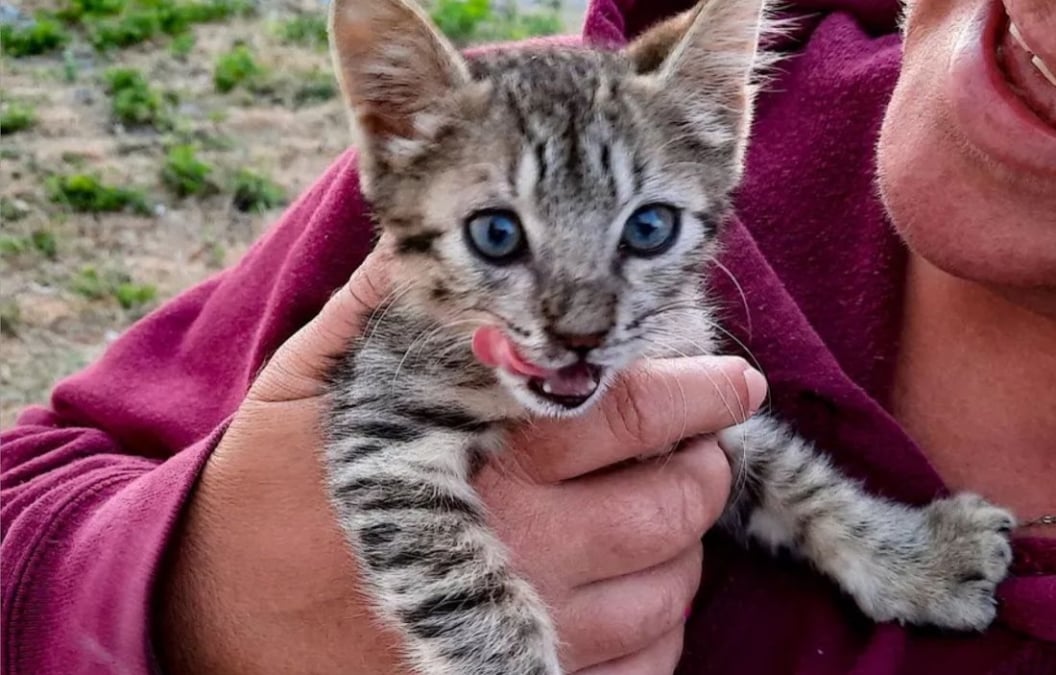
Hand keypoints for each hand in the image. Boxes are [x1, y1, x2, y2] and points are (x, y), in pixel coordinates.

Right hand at [156, 242, 766, 673]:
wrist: (203, 613)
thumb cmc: (270, 486)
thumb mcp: (319, 378)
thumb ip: (396, 304)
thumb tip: (449, 231)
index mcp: (466, 449)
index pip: (626, 409)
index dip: (700, 389)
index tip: (735, 379)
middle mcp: (509, 544)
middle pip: (674, 503)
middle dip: (703, 466)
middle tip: (690, 446)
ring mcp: (519, 629)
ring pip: (673, 587)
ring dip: (679, 546)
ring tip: (643, 512)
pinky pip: (645, 665)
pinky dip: (655, 628)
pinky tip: (618, 589)